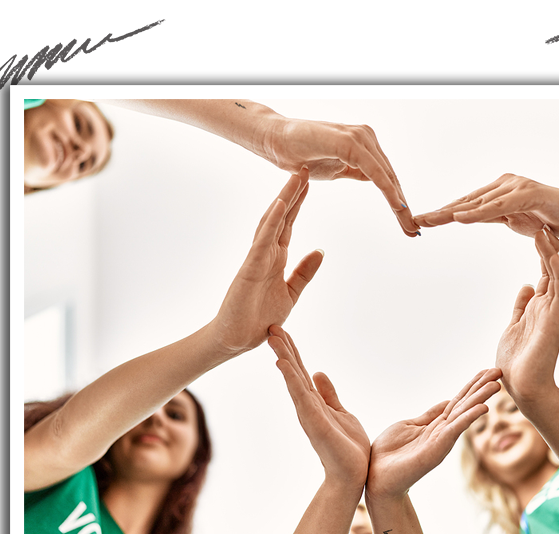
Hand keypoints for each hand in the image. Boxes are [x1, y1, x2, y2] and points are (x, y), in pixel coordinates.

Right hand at [209, 169, 323, 353]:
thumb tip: (320, 250)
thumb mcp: (291, 292)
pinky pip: (263, 240)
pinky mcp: (250, 267)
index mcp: (276, 258)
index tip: (309, 182)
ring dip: (284, 199)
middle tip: (304, 168)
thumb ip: (304, 272)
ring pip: (272, 222)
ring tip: (296, 178)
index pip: (289, 224)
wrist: (237, 339)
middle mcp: (266, 253)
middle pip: (281, 217)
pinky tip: (281, 204)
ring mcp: (257, 258)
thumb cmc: (259, 318)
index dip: (299, 203)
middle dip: (293, 193)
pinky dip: (272, 221)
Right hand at [263, 117, 418, 236]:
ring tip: (408, 226)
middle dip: (403, 207)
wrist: (274, 139)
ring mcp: (359, 137)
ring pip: (387, 176)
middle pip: (391, 178)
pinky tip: (397, 207)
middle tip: (414, 232)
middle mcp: (366, 137)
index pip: (386, 176)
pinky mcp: (349, 142)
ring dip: (399, 204)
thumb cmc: (300, 153)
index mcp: (364, 144)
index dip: (398, 201)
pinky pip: (374, 171)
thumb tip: (372, 178)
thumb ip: (356, 171)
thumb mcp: (335, 168)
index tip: (407, 223)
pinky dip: (387, 190)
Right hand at [268, 326, 370, 490]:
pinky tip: (283, 362)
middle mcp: (307, 405)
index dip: (291, 351)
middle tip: (272, 327)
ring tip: (273, 337)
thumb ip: (329, 394)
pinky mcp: (313, 421)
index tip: (282, 331)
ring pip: (293, 379)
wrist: (352, 474)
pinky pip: (300, 394)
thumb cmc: (348, 447)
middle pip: (293, 371)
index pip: (300, 371)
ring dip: (283, 357)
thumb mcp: (341, 412)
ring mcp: (308, 412)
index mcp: (314, 402)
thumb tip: (319, 373)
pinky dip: (291, 377)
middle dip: (283, 348)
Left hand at [366, 368, 500, 502]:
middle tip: (499, 371)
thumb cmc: (390, 452)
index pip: (459, 400)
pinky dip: (468, 418)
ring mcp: (441, 440)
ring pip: (464, 415)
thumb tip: (447, 401)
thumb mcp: (411, 425)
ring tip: (496, 385)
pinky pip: (455, 430)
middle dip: (481, 388)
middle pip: (465, 405)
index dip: (473, 384)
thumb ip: (430, 415)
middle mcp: (443, 431)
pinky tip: (482, 408)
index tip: (488, 371)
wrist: (377, 476)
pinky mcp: (436, 450)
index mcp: (437, 424)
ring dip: (480, 399)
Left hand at [413, 173, 558, 238]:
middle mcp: (503, 184)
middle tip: (415, 220)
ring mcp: (516, 186)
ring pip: (478, 203)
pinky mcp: (529, 193)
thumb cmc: (546, 218)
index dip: (442, 213)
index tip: (420, 221)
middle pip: (465, 201)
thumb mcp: (513, 220)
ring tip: (429, 220)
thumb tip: (465, 216)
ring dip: (451, 213)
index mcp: (497, 191)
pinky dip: (478, 213)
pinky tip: (460, 218)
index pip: (464, 203)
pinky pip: (498, 207)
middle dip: (439, 212)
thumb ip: (490, 215)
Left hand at [495, 227, 558, 407]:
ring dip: (553, 250)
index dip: (542, 249)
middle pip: (557, 266)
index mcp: (541, 306)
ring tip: (544, 228)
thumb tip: (526, 287)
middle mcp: (552, 305)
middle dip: (550, 244)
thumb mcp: (515, 325)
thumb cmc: (517, 362)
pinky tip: (552, 250)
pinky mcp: (556, 318)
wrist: (523, 387)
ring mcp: (555, 311)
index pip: (547, 271)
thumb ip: (522, 306)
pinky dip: (557, 267)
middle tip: (541, 220)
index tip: (534, 227)